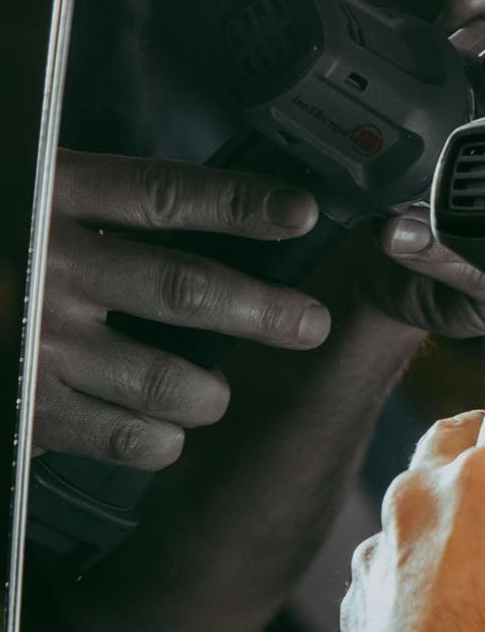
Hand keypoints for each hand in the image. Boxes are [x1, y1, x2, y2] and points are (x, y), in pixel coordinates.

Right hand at [35, 150, 331, 467]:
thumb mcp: (31, 190)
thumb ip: (100, 201)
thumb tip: (217, 212)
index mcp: (54, 197)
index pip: (165, 196)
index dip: (241, 204)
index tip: (304, 213)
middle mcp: (50, 265)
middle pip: (183, 289)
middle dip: (261, 311)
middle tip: (309, 325)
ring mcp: (37, 340)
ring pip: (160, 377)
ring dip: (207, 392)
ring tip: (219, 396)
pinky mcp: (26, 406)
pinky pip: (115, 435)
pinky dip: (156, 441)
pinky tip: (167, 435)